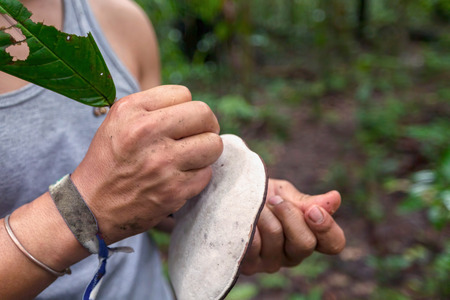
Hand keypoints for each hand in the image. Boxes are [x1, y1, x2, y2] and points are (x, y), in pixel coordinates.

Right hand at [71, 85, 222, 243]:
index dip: (185, 109)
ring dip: (206, 151)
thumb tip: (194, 108)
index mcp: (131, 110)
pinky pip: (207, 173)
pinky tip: (181, 177)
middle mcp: (146, 132)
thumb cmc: (109, 161)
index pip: (184, 94)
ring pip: (213, 145)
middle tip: (199, 135)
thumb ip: (152, 107)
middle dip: (207, 125)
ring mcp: (162, 163)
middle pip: (204, 115)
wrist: (91, 207)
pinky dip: (198, 176)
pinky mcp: (174, 190)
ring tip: (191, 157)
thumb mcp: (118, 121)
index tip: (180, 122)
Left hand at [240, 179, 345, 274]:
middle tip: (274, 200)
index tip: (312, 210)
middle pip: (304, 244)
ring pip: (276, 237)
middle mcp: (292, 255)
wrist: (229, 196)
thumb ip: (307, 202)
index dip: (327, 228)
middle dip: (289, 214)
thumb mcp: (285, 193)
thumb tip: (335, 199)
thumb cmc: (261, 195)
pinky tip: (243, 218)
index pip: (333, 243)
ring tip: (255, 205)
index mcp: (309, 236)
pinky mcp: (248, 265)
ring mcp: (270, 262)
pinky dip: (248, 223)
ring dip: (264, 213)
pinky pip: (253, 242)